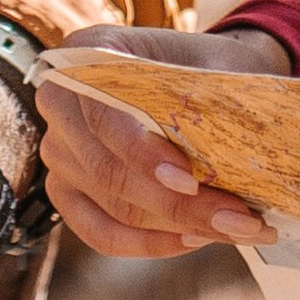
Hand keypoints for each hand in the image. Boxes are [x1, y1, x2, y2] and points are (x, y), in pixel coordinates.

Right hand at [45, 28, 282, 259]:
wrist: (203, 72)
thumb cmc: (209, 64)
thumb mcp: (216, 64)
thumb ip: (212, 101)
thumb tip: (235, 155)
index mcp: (86, 56)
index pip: (104, 117)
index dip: (142, 155)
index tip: (190, 181)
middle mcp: (59, 103)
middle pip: (109, 171)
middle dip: (179, 205)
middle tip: (240, 220)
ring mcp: (60, 152)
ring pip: (112, 206)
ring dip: (177, 227)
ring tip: (237, 230)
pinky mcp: (69, 191)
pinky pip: (101, 231)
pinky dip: (150, 242)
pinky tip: (195, 238)